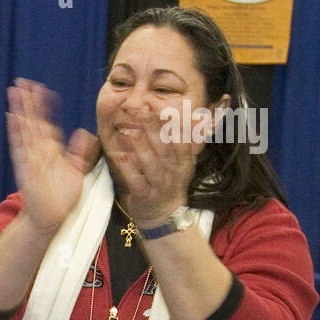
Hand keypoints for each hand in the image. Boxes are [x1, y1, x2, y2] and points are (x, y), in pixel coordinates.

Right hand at [7, 79, 97, 234]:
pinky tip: (13, 116)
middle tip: (22, 82)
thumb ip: (79, 152)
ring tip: (14, 91)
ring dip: (19, 110)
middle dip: (28, 102)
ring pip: (24, 128)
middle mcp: (39, 150)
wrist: (52, 218)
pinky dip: (16, 131)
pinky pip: (20, 145)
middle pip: (32, 120)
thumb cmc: (63, 198)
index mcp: (51, 150)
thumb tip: (84, 132)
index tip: (42, 90)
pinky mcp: (26, 166)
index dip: (44, 106)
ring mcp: (31, 157)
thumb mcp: (77, 171)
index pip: (46, 122)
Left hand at [107, 113, 203, 227]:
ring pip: (151, 163)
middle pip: (165, 147)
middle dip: (153, 127)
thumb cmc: (170, 181)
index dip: (172, 121)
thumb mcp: (185, 160)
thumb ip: (192, 137)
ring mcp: (161, 184)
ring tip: (128, 129)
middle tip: (139, 109)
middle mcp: (175, 171)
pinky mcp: (145, 196)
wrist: (162, 214)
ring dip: (140, 145)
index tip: (158, 104)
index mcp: (184, 160)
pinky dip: (128, 169)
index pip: (181, 138)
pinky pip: (137, 181)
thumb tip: (202, 114)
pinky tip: (118, 155)